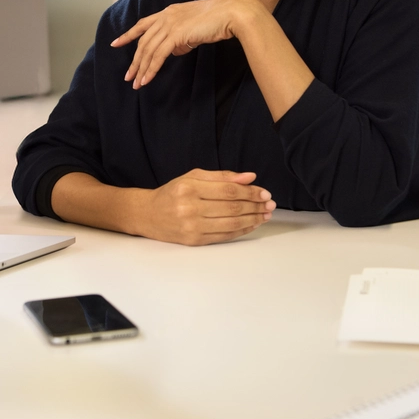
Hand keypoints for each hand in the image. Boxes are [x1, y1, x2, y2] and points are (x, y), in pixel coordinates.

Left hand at [111, 0, 252, 88]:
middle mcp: (166, 16)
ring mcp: (170, 24)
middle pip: (143, 41)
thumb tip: (173, 50)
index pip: (143, 24)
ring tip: (136, 84)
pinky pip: (158, 55)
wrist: (232, 13)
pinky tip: (147, 80)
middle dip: (135, 61)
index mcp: (169, 12)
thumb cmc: (219, 20)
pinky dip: (151, 69)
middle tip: (128, 76)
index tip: (115, 43)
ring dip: (141, 69)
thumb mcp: (194, 27)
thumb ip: (181, 37)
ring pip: (148, 50)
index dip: (128, 34)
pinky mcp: (177, 34)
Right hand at [140, 168, 274, 245]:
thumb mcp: (192, 177)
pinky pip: (225, 236)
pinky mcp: (194, 241)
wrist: (147, 214)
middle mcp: (190, 208)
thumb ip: (221, 176)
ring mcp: (192, 226)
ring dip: (253, 219)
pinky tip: (252, 224)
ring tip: (265, 214)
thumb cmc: (172, 193)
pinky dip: (242, 231)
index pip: (228, 190)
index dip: (250, 192)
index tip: (264, 192)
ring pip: (231, 223)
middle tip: (270, 204)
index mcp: (189, 188)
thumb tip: (249, 177)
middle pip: (232, 207)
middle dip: (255, 205)